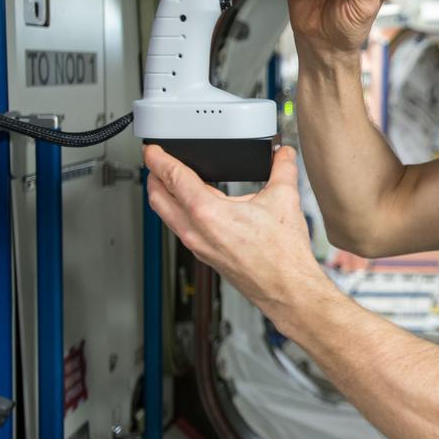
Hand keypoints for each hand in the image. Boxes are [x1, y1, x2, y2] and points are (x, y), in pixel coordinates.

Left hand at [143, 145, 326, 329]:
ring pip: (166, 216)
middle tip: (154, 162)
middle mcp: (196, 231)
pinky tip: (191, 209)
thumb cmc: (282, 255)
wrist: (286, 288)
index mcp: (208, 213)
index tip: (152, 150)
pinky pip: (179, 229)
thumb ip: (283, 169)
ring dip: (162, 196)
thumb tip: (282, 154)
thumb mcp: (284, 199)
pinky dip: (176, 213)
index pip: (173, 178)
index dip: (158, 159)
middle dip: (153, 176)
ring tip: (167, 183)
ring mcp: (198, 246)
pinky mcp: (205, 256)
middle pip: (158, 198)